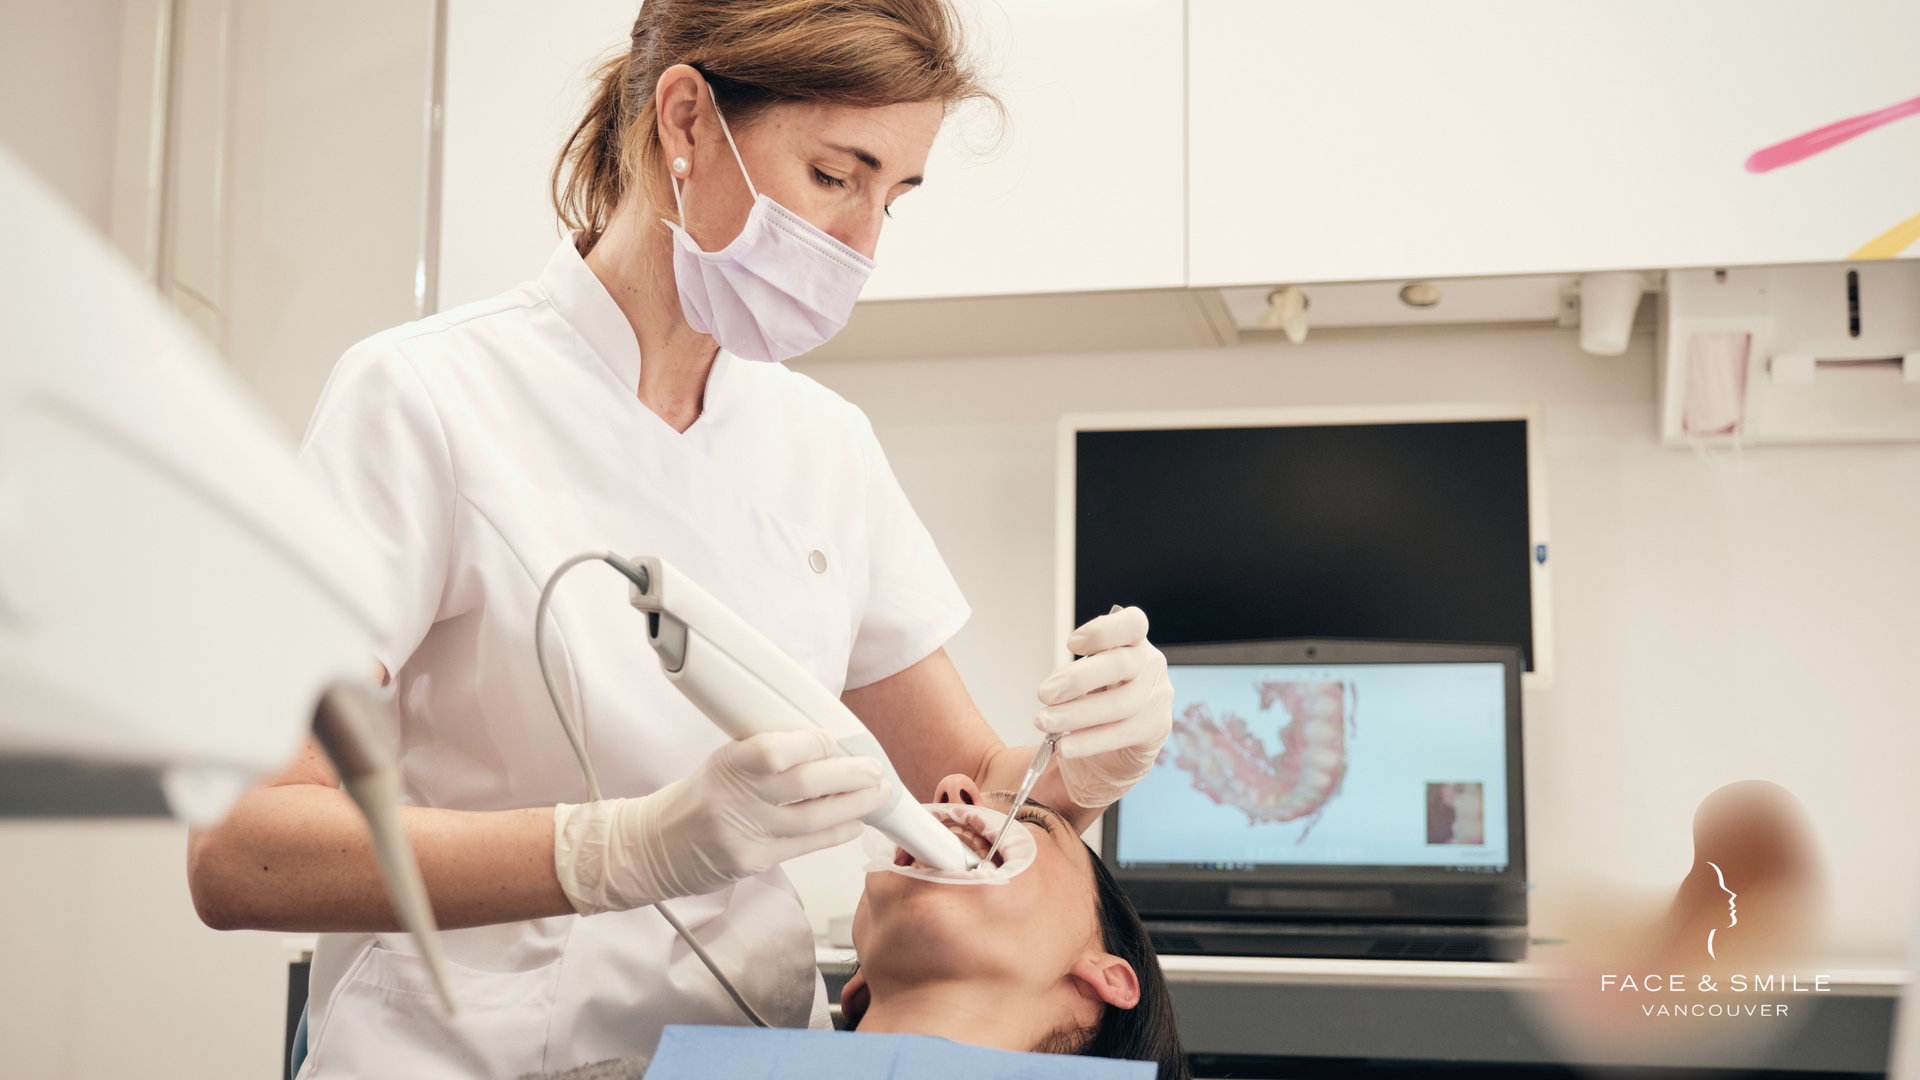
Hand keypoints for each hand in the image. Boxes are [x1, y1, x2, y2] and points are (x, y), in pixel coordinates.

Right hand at [553, 728, 888, 914]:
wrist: (652, 848)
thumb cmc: (695, 798)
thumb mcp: (721, 763)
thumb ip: (765, 756)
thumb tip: (823, 747)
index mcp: (725, 765)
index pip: (774, 750)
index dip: (810, 743)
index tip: (833, 738)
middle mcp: (733, 800)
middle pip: (803, 785)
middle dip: (848, 775)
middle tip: (874, 769)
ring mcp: (744, 835)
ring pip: (812, 820)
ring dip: (853, 806)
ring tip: (876, 794)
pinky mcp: (752, 863)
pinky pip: (805, 848)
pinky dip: (835, 833)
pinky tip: (854, 823)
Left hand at [1034, 607, 1172, 809]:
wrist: (1112, 752)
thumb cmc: (1096, 703)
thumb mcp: (1084, 681)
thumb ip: (1075, 675)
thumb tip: (1056, 685)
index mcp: (1133, 643)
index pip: (1132, 624)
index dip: (1104, 631)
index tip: (1072, 644)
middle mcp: (1151, 665)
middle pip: (1120, 664)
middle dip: (1077, 679)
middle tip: (1044, 693)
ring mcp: (1158, 696)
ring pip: (1119, 704)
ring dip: (1075, 714)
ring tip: (1044, 721)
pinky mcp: (1156, 728)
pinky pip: (1120, 734)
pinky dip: (1087, 742)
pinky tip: (1063, 746)